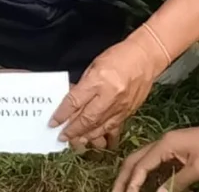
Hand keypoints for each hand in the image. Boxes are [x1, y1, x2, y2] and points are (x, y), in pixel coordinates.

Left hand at [49, 36, 165, 149]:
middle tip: (61, 136)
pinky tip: (94, 139)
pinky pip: (113, 127)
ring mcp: (121, 106)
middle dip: (72, 130)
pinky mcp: (129, 111)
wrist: (145, 57)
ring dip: (85, 135)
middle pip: (87, 118)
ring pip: (100, 126)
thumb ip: (84, 85)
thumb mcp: (95, 65)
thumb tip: (72, 103)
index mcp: (98, 80)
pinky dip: (102, 134)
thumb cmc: (118, 57)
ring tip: (74, 141)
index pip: (75, 101)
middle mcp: (110, 96)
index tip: (53, 122)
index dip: (62, 114)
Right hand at [113, 124, 198, 191]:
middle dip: (123, 178)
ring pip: (143, 161)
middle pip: (135, 160)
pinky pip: (155, 164)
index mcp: (166, 143)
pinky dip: (146, 175)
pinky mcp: (176, 152)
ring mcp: (169, 146)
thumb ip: (176, 183)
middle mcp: (163, 142)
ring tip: (125, 191)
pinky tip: (144, 187)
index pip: (141, 165)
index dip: (131, 184)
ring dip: (132, 176)